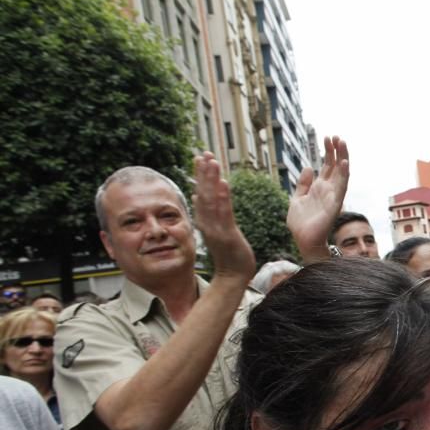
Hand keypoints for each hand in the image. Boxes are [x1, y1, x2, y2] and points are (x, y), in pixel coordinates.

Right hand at [192, 152, 254, 280]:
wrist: (232, 276)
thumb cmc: (227, 253)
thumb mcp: (215, 230)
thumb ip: (206, 213)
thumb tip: (197, 195)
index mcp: (205, 220)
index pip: (201, 193)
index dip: (200, 175)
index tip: (200, 157)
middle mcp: (208, 222)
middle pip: (204, 193)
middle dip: (204, 173)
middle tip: (204, 153)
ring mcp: (216, 228)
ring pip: (212, 200)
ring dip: (211, 180)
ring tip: (212, 162)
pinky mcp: (227, 234)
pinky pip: (224, 213)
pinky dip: (223, 198)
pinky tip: (223, 184)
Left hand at [287, 136, 349, 262]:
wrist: (303, 240)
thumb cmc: (301, 223)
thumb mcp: (297, 198)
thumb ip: (303, 184)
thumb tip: (308, 167)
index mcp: (319, 187)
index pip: (327, 165)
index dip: (328, 151)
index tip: (327, 138)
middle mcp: (328, 190)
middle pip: (335, 166)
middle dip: (336, 150)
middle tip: (336, 136)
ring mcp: (332, 196)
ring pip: (341, 173)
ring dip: (343, 158)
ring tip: (342, 142)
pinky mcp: (334, 204)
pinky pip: (341, 187)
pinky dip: (344, 175)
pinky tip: (344, 162)